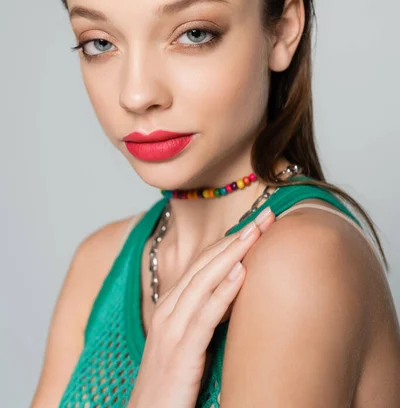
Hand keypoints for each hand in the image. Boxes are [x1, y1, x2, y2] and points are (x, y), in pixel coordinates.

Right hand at [128, 206, 274, 407]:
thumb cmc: (171, 384)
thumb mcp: (189, 343)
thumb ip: (207, 317)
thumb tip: (238, 294)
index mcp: (172, 305)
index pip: (204, 262)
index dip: (231, 240)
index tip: (259, 222)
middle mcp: (169, 310)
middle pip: (205, 263)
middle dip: (237, 237)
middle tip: (266, 215)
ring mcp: (172, 329)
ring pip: (204, 280)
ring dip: (233, 252)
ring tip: (258, 231)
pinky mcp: (180, 353)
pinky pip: (204, 315)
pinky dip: (224, 291)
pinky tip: (242, 273)